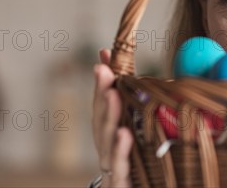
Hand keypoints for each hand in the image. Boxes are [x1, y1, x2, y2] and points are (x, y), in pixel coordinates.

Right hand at [92, 49, 133, 186]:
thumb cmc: (125, 152)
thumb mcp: (123, 118)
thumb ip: (117, 87)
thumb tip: (105, 51)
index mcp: (106, 130)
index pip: (100, 104)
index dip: (101, 82)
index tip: (104, 61)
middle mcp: (104, 145)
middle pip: (101, 120)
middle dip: (103, 96)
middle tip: (107, 74)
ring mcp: (111, 163)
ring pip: (107, 140)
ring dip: (109, 118)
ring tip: (114, 96)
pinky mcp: (120, 181)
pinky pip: (120, 166)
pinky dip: (120, 151)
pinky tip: (125, 135)